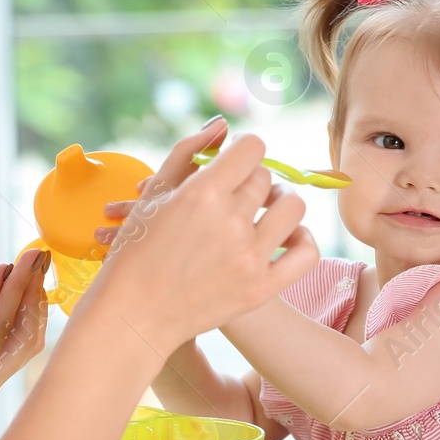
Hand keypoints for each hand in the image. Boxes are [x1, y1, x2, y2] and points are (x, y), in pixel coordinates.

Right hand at [79, 117, 317, 350]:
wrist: (134, 314)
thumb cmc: (136, 251)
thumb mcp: (153, 194)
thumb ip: (189, 152)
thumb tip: (223, 124)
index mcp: (202, 193)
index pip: (252, 148)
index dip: (243, 149)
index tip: (232, 161)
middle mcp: (230, 222)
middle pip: (265, 178)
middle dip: (250, 179)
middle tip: (233, 194)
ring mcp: (249, 257)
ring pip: (293, 207)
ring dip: (280, 203)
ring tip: (262, 212)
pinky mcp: (261, 288)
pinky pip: (306, 252)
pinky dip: (301, 239)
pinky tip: (283, 238)